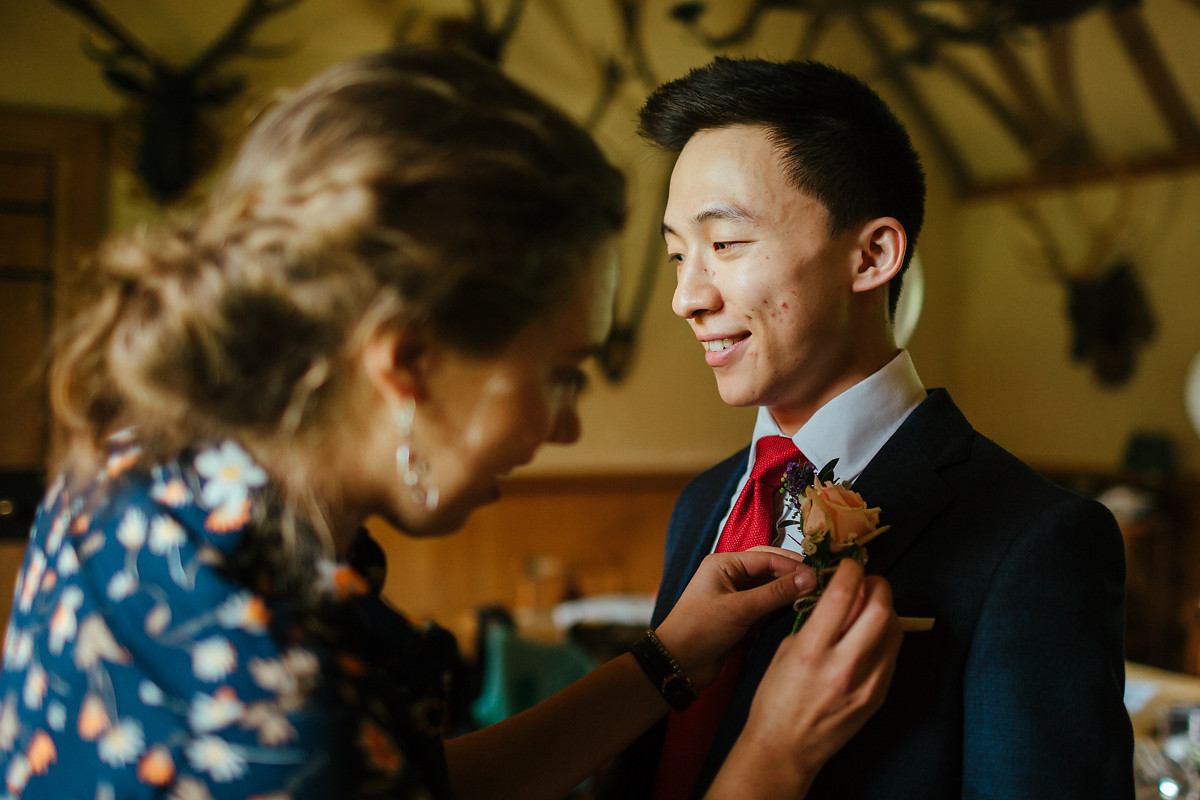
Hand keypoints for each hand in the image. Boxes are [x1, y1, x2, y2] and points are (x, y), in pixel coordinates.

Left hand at [654, 547, 817, 688]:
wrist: (678, 663)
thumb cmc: (702, 629)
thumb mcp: (740, 609)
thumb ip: (776, 593)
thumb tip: (811, 577)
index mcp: (725, 563)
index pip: (767, 557)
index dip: (793, 565)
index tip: (819, 575)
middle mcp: (731, 575)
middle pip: (770, 568)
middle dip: (793, 574)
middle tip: (821, 582)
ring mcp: (737, 595)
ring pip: (770, 587)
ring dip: (789, 590)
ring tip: (816, 595)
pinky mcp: (741, 615)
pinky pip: (767, 604)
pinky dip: (782, 606)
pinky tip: (800, 609)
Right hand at [739, 559, 900, 775]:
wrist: (786, 747)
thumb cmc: (776, 697)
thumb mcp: (787, 650)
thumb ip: (816, 622)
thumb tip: (840, 597)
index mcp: (813, 651)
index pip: (843, 595)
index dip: (851, 571)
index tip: (849, 565)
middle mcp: (844, 666)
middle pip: (880, 609)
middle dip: (878, 585)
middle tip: (868, 581)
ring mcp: (867, 683)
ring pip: (894, 629)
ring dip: (885, 609)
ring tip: (870, 606)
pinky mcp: (879, 696)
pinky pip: (892, 653)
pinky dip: (885, 635)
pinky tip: (870, 634)